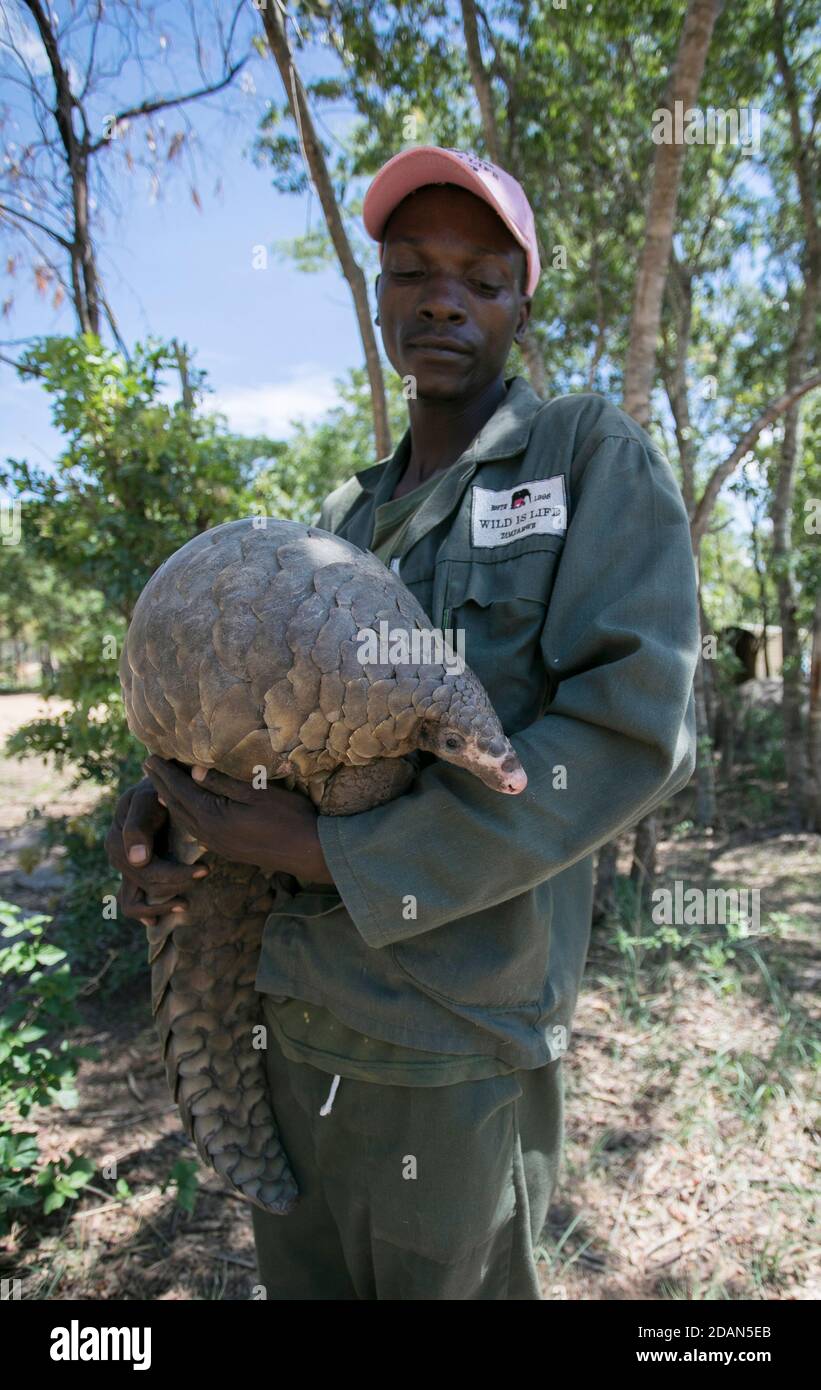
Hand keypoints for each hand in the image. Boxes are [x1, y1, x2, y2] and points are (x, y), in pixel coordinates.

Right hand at [105, 776, 209, 927]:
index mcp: (118, 841)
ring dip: (161, 905)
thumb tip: (137, 860)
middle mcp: (117, 858)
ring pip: (135, 902)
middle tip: (205, 873)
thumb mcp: (146, 799)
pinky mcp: (131, 875)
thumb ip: (138, 827)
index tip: (205, 869)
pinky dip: (145, 912)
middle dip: (178, 883)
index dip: (177, 874)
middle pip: (147, 885)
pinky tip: (159, 920)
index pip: (148, 870)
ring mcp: (123, 869)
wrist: (155, 790)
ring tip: (186, 903)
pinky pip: (132, 902)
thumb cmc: (154, 791)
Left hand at [142, 756, 334, 885]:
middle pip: (177, 806)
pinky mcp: (228, 851)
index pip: (181, 790)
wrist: (310, 853)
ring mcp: (218, 845)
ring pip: (184, 821)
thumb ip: (223, 783)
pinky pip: (195, 831)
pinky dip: (184, 816)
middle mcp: (209, 834)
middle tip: (147, 767)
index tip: (150, 757)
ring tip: (160, 787)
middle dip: (161, 785)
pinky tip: (185, 812)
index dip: (165, 773)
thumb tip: (194, 770)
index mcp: (213, 817)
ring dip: (170, 801)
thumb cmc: (288, 817)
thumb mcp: (257, 793)